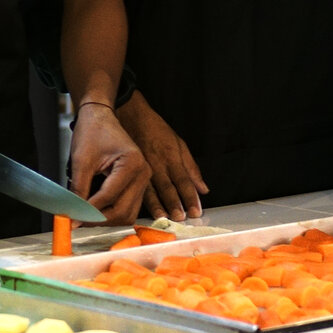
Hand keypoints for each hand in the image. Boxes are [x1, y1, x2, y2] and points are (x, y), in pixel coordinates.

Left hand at [69, 103, 149, 224]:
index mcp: (132, 163)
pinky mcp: (139, 184)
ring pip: (128, 214)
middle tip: (78, 220)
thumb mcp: (81, 160)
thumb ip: (78, 190)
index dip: (89, 211)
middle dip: (99, 219)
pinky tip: (97, 208)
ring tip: (86, 215)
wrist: (100, 116)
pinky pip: (129, 206)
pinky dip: (113, 211)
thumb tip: (73, 215)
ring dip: (107, 218)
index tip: (73, 218)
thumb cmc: (92, 131)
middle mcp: (143, 173)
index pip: (109, 197)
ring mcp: (144, 179)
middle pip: (123, 211)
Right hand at [116, 91, 206, 220]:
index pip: (183, 180)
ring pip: (150, 188)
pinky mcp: (129, 167)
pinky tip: (141, 209)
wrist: (130, 114)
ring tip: (163, 218)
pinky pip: (135, 184)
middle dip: (175, 203)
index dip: (190, 197)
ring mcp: (142, 165)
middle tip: (180, 219)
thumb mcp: (178, 142)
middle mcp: (157, 162)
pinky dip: (140, 198)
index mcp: (171, 155)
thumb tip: (203, 189)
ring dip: (157, 205)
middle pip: (168, 186)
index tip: (196, 211)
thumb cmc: (155, 128)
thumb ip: (191, 167)